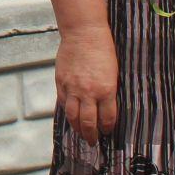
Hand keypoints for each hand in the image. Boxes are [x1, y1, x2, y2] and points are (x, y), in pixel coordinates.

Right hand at [54, 25, 119, 144]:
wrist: (84, 33)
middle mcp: (88, 92)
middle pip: (88, 122)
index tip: (107, 132)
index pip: (107, 118)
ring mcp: (72, 88)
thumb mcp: (113, 73)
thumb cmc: (103, 49)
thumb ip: (108, 91)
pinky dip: (66, 111)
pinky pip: (63, 102)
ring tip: (80, 133)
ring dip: (77, 128)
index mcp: (106, 90)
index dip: (107, 128)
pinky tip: (70, 115)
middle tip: (92, 141)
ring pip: (73, 116)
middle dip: (91, 135)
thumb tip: (105, 107)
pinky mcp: (61, 81)